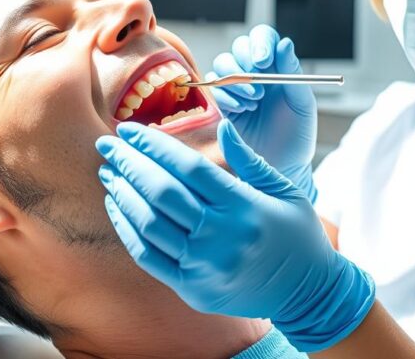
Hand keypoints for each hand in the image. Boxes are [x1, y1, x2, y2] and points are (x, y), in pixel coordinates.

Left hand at [95, 121, 374, 351]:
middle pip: (162, 193)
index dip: (155, 145)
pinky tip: (117, 206)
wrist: (307, 293)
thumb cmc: (296, 234)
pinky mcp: (192, 288)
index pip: (189, 167)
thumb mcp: (285, 189)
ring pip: (149, 224)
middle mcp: (221, 237)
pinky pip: (147, 256)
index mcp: (244, 207)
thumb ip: (249, 158)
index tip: (131, 130)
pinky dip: (127, 228)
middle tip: (107, 144)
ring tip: (109, 172)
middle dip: (129, 164)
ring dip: (122, 194)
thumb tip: (221, 122)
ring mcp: (203, 266)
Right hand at [211, 24, 317, 201]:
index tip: (264, 60)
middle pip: (239, 47)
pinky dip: (227, 96)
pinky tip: (243, 111)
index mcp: (277, 67)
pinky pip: (214, 88)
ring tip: (255, 101)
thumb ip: (293, 72)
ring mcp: (236, 88)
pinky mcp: (221, 104)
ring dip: (237, 81)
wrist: (282, 168)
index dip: (260, 42)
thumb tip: (284, 43)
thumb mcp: (302, 104)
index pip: (263, 38)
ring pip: (222, 64)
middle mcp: (255, 73)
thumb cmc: (297, 137)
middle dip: (245, 62)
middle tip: (258, 83)